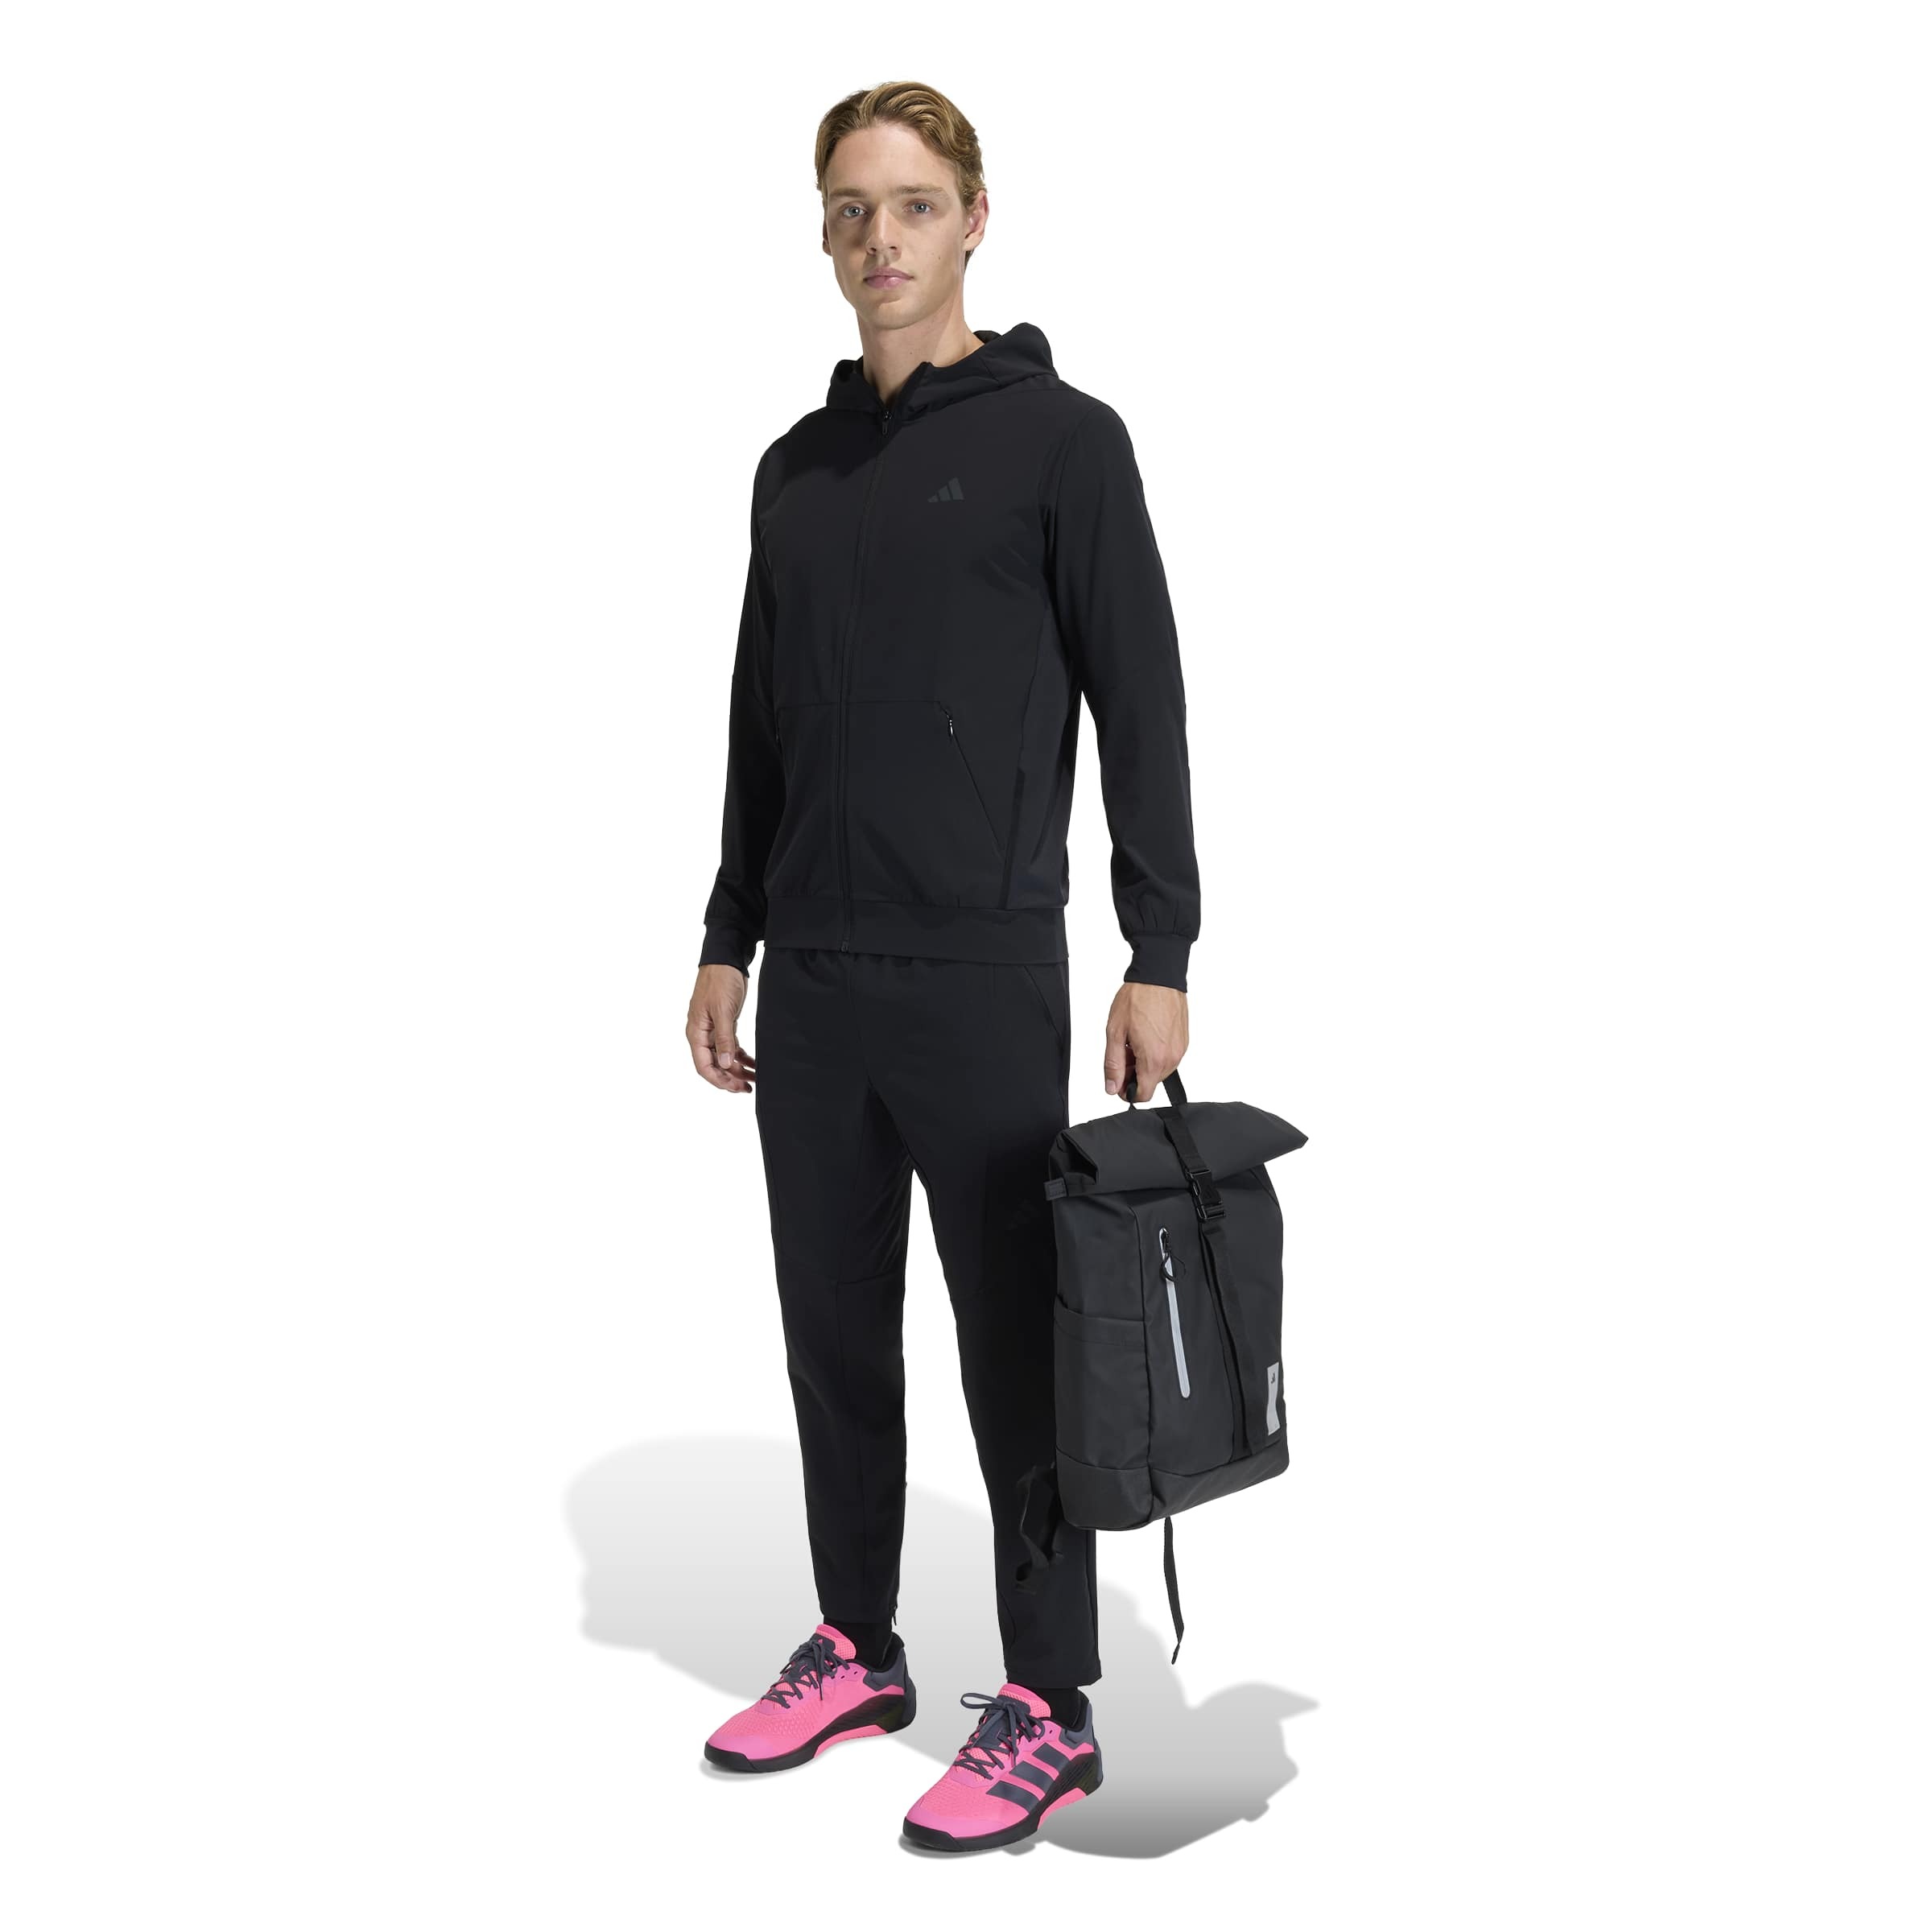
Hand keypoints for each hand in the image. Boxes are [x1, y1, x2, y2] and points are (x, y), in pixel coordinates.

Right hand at [688, 963, 755, 1091]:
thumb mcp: (723, 1010)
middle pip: (714, 1065)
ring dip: (738, 1069)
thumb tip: (725, 1063)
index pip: (704, 1066)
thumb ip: (724, 1038)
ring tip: (755, 1079)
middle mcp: (702, 1034)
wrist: (726, 960)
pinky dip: (741, 1056)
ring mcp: (713, 1030)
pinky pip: (731, 1047)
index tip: (735, 1088)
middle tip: (748, 1088)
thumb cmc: (720, 981)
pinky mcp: (724, 1024)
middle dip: (730, 1078)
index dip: (719, 1080)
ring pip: (724, 1058)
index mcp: (696, 1032)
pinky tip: (753, 1064)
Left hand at [1103, 981, 1187, 1101]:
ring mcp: (1180, 1049)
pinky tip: (1146, 1035)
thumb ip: (1113, 1064)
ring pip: (1159, 1070)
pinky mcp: (1184, 1041)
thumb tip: (1111, 1087)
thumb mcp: (1115, 1032)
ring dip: (1145, 1062)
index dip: (1126, 1091)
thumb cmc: (1138, 998)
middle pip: (1151, 1082)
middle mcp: (1172, 1058)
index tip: (1118, 1079)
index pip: (1143, 1095)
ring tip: (1135, 1040)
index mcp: (1154, 1059)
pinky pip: (1168, 1057)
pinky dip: (1156, 1052)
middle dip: (1134, 1073)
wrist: (1158, 976)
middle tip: (1124, 1051)